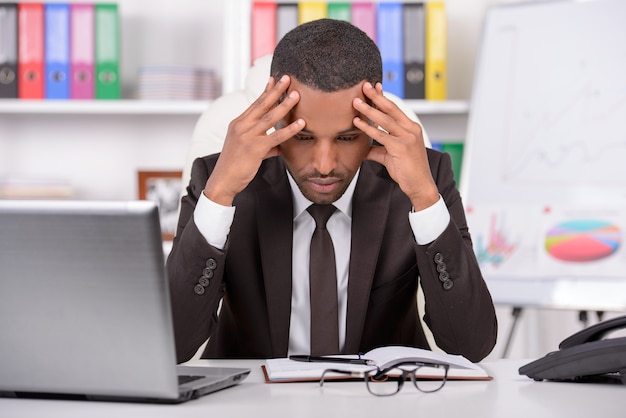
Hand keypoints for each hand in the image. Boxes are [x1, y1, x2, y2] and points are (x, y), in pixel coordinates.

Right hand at [204, 75, 304, 205]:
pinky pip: (276, 136)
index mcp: (238, 124)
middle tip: (287, 78)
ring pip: (270, 117)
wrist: (223, 181)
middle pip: (262, 104)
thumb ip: (266, 146)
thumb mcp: (248, 151)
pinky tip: (301, 123)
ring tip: (296, 95)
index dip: (266, 91)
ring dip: (284, 105)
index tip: (274, 79)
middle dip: (276, 90)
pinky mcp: (254, 148)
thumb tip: (279, 147)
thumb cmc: (234, 167)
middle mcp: (241, 126)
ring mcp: (247, 136)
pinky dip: (290, 129)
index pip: (255, 104)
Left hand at [353, 82, 439, 210]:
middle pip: (391, 108)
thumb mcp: (391, 157)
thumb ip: (378, 150)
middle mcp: (411, 129)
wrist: (420, 186)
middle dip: (376, 96)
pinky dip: (368, 128)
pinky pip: (381, 135)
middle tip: (364, 86)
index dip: (383, 97)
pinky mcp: (401, 147)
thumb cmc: (408, 171)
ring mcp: (407, 137)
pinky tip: (357, 123)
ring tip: (356, 102)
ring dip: (369, 110)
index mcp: (411, 128)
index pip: (395, 109)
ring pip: (385, 119)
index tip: (374, 87)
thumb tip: (364, 149)